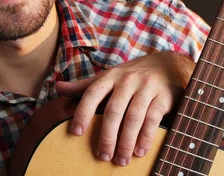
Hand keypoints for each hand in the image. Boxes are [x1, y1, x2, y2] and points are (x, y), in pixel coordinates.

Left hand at [55, 51, 193, 165]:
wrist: (167, 64)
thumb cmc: (131, 74)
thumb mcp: (108, 76)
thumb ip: (84, 85)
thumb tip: (56, 87)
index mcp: (111, 76)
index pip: (92, 93)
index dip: (83, 112)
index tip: (76, 133)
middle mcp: (127, 80)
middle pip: (113, 110)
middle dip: (107, 136)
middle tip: (102, 156)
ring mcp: (146, 88)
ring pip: (133, 117)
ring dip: (126, 141)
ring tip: (121, 160)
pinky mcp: (163, 97)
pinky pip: (153, 119)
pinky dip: (146, 137)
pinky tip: (140, 151)